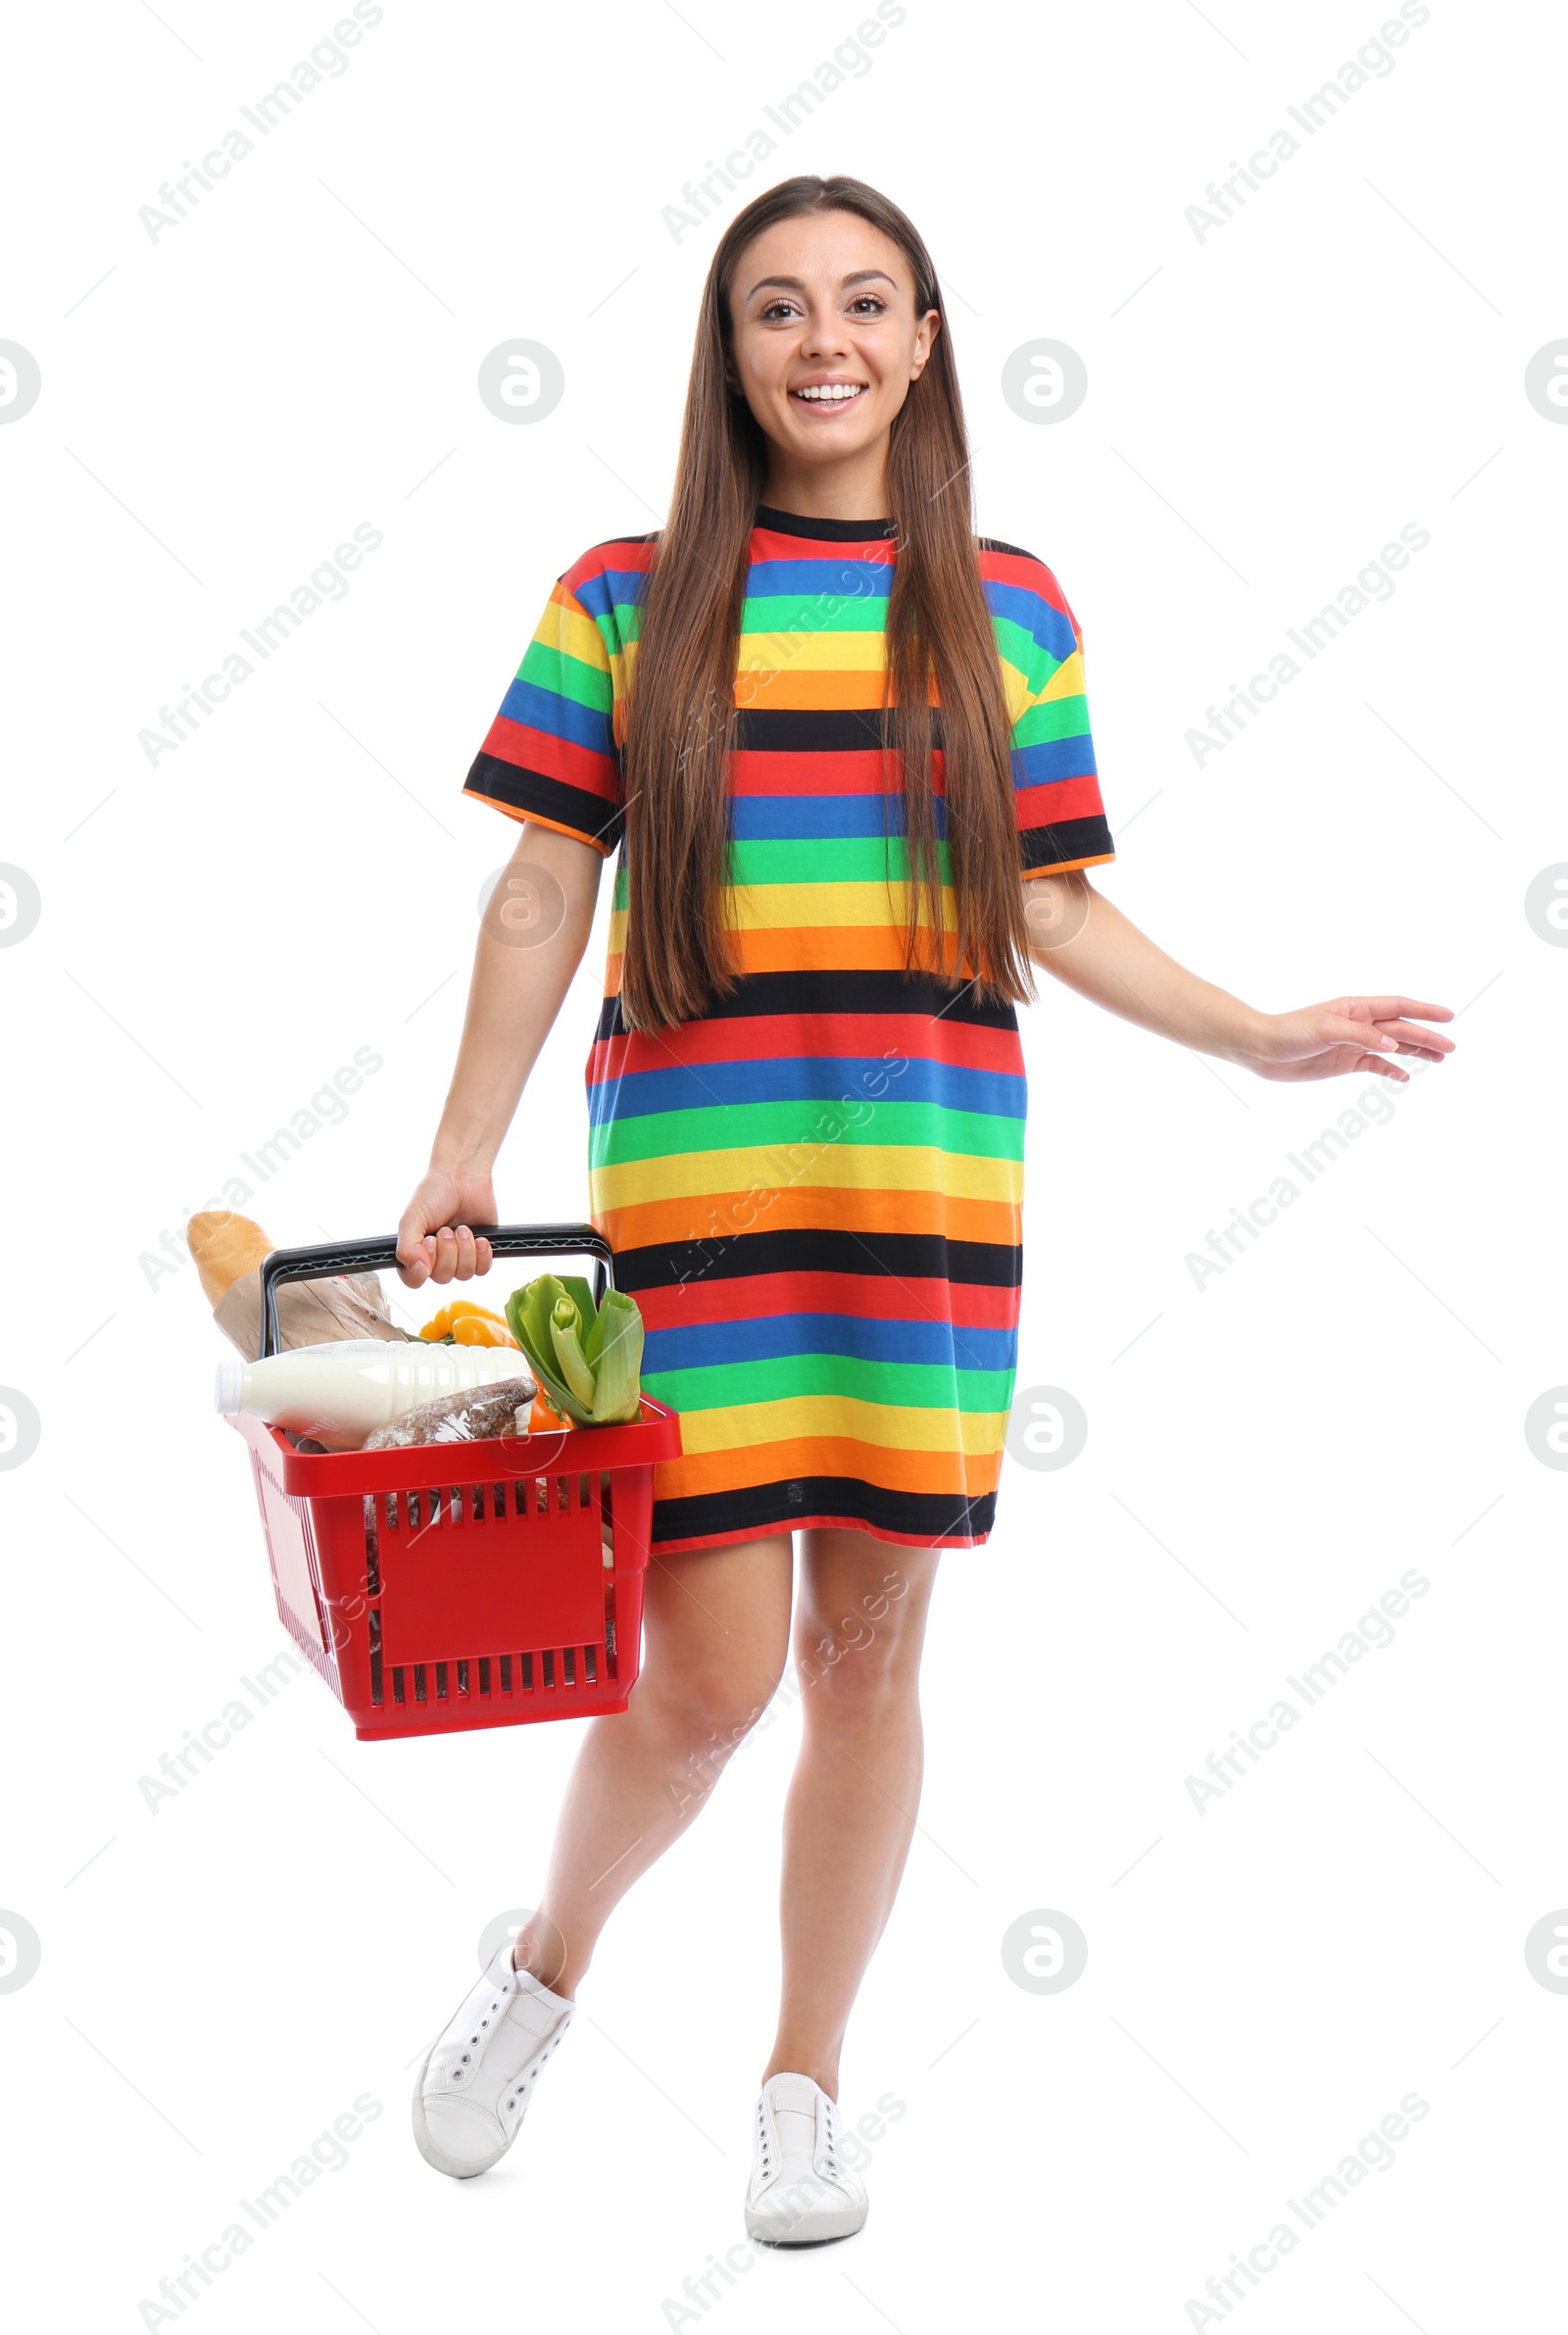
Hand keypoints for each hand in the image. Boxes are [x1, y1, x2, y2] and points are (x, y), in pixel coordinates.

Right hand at [395, 1168, 496, 1287]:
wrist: (463, 1177)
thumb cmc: (434, 1194)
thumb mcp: (411, 1219)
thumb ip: (407, 1248)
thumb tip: (420, 1273)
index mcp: (414, 1252)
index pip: (414, 1280)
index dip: (423, 1267)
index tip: (429, 1242)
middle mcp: (435, 1258)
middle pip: (442, 1277)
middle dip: (448, 1252)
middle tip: (447, 1229)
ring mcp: (459, 1257)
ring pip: (463, 1274)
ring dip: (465, 1250)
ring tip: (463, 1228)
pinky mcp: (479, 1253)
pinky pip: (482, 1270)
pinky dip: (482, 1255)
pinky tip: (480, 1238)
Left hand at [1243, 996, 1455, 1083]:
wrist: (1260, 1049)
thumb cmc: (1288, 1032)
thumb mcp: (1324, 1030)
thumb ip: (1360, 1035)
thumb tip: (1393, 1045)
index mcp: (1356, 1008)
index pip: (1398, 1006)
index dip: (1424, 1011)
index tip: (1448, 1016)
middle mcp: (1358, 1024)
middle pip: (1400, 1029)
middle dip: (1427, 1037)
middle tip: (1451, 1048)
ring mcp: (1353, 1043)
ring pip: (1393, 1047)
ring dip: (1416, 1052)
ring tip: (1440, 1059)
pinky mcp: (1344, 1062)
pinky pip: (1374, 1066)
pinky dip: (1391, 1070)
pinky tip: (1406, 1077)